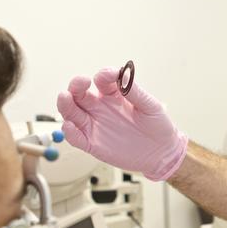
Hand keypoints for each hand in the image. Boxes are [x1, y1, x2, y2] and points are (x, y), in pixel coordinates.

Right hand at [56, 67, 187, 180]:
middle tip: (81, 81)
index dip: (104, 75)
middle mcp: (100, 108)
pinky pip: (76, 138)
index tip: (112, 74)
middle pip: (79, 94)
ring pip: (72, 113)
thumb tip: (124, 75)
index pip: (102, 80)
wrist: (161, 153)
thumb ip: (135, 93)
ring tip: (64, 96)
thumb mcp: (150, 106)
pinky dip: (69, 132)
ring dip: (65, 104)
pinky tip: (70, 126)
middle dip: (76, 85)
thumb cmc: (157, 126)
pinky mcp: (93, 144)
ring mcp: (95, 125)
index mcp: (114, 95)